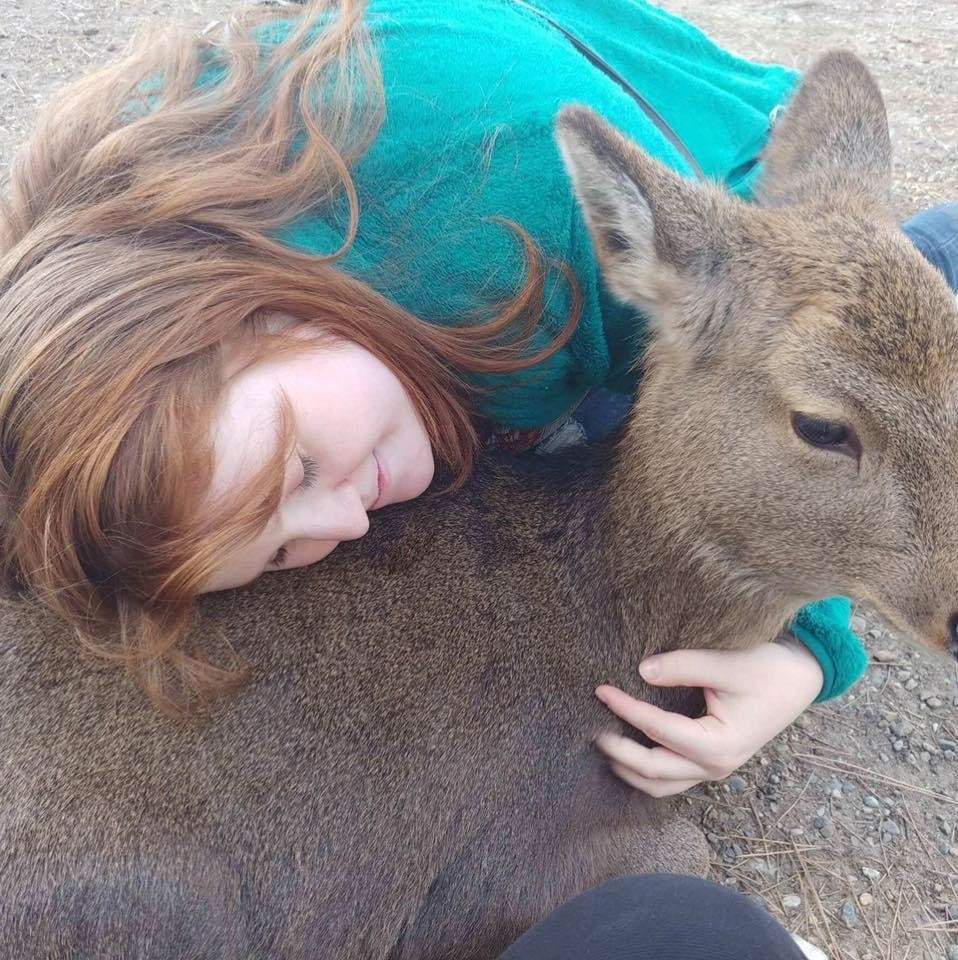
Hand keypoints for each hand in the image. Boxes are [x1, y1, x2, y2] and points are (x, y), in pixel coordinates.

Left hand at [593, 639, 823, 796]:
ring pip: (660, 784)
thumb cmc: (768, 671)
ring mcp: (712, 768)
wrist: (800, 678)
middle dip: (618, 752)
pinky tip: (628, 749)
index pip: (659, 730)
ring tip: (604, 744)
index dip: (626, 710)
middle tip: (591, 728)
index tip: (601, 690)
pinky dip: (645, 768)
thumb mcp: (727, 665)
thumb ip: (683, 667)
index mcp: (719, 745)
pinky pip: (671, 776)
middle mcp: (714, 765)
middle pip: (653, 771)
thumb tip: (642, 671)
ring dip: (629, 768)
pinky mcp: (710, 760)